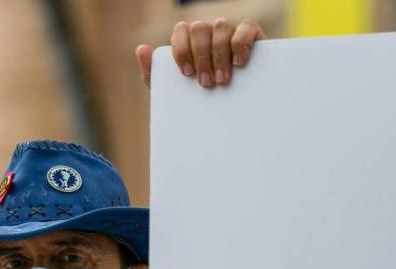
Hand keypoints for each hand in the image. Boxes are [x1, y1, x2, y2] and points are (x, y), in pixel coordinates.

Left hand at [135, 18, 265, 88]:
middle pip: (200, 28)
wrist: (235, 115)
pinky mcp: (253, 36)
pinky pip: (246, 27)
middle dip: (201, 57)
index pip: (181, 31)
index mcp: (191, 39)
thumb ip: (153, 72)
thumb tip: (141, 48)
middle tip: (205, 83)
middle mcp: (210, 31)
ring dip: (219, 54)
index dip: (182, 50)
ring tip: (223, 80)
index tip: (187, 74)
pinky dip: (241, 43)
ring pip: (221, 26)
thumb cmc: (201, 99)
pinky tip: (239, 64)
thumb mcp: (175, 91)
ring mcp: (231, 31)